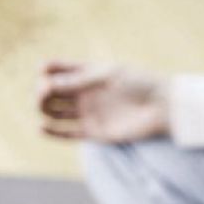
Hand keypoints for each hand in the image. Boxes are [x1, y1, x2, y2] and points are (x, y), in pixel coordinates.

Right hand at [36, 59, 169, 142]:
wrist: (161, 107)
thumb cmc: (139, 84)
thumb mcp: (108, 76)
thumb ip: (78, 81)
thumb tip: (47, 84)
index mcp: (87, 73)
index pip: (56, 70)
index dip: (46, 70)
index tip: (45, 72)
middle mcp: (84, 94)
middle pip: (51, 92)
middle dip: (42, 91)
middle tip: (45, 92)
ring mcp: (88, 113)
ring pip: (55, 112)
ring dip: (44, 108)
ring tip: (42, 106)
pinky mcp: (94, 132)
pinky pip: (67, 133)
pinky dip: (52, 132)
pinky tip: (42, 127)